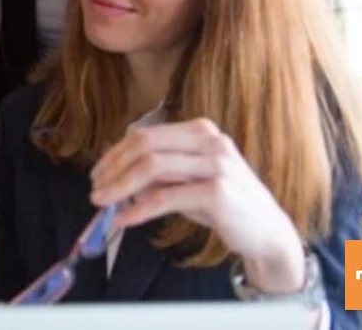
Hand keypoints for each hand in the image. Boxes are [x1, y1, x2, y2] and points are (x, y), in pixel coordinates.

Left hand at [89, 117, 305, 292]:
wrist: (267, 230)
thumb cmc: (223, 204)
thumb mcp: (187, 180)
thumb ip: (157, 172)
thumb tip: (113, 172)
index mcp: (200, 130)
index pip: (145, 134)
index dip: (115, 153)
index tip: (98, 173)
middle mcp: (210, 141)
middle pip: (144, 146)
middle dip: (113, 168)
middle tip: (95, 189)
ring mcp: (216, 164)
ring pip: (151, 167)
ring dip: (120, 186)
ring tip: (102, 203)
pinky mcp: (218, 191)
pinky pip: (165, 197)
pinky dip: (138, 209)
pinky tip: (124, 219)